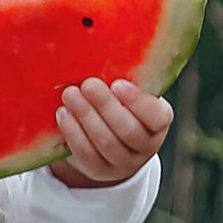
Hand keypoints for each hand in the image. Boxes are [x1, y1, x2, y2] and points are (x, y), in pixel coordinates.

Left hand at [52, 77, 171, 189]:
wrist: (106, 137)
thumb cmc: (119, 102)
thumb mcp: (128, 92)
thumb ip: (123, 78)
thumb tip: (101, 51)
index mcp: (159, 121)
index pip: (156, 116)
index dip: (138, 101)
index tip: (117, 83)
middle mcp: (147, 146)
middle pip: (128, 130)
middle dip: (105, 106)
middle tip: (88, 84)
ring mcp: (124, 163)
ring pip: (106, 143)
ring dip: (86, 116)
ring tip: (70, 94)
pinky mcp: (100, 171)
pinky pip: (87, 154)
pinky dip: (73, 133)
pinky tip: (62, 113)